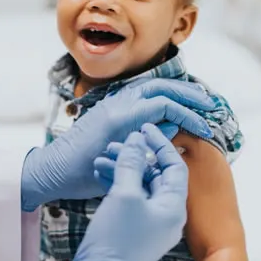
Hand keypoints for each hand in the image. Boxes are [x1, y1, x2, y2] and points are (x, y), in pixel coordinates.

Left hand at [20, 79, 213, 210]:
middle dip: (188, 93)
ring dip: (175, 90)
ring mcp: (111, 103)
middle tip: (209, 104)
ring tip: (195, 100)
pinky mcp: (108, 109)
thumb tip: (172, 123)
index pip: (166, 104)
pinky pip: (139, 94)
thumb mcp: (121, 164)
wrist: (51, 171)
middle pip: (161, 86)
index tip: (205, 129)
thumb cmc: (81, 174)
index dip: (190, 115)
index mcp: (121, 116)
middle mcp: (117, 103)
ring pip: (150, 86)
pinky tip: (170, 105)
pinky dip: (160, 95)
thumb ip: (148, 142)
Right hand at [64, 124, 189, 260]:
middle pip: (157, 175)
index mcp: (174, 207)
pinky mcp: (136, 231)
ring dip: (123, 170)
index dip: (160, 143)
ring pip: (141, 187)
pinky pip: (132, 201)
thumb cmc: (115, 238)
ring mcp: (152, 225)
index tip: (143, 129)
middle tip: (115, 144)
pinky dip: (118, 186)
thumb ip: (132, 163)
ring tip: (101, 159)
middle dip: (136, 157)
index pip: (174, 166)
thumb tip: (138, 140)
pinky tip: (100, 174)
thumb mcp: (124, 195)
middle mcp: (168, 216)